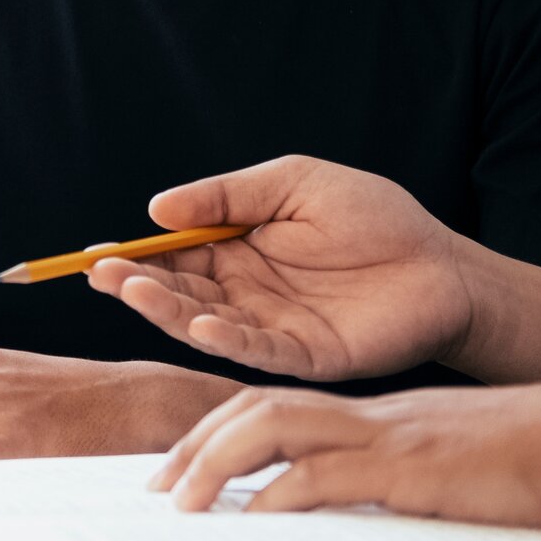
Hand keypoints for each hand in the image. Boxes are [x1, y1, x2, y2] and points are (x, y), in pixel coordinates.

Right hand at [82, 155, 479, 381]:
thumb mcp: (292, 184)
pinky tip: (204, 323)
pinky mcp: (308, 356)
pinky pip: (259, 351)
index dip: (136, 258)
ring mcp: (274, 329)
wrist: (444, 265)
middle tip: (103, 276)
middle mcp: (247, 296)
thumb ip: (226, 195)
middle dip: (138, 285)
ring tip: (139, 292)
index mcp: (239, 253)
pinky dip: (228, 340)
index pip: (175, 258)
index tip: (96, 256)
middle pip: (180, 294)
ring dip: (169, 311)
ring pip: (207, 324)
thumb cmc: (374, 216)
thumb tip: (157, 209)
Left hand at [152, 378, 540, 531]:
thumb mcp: (452, 468)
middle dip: (194, 443)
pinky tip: (249, 515)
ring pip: (273, 427)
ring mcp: (386, 435)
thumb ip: (404, 481)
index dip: (218, 431)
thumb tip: (368, 512)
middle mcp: (369, 415)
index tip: (181, 470)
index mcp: (375, 414)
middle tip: (153, 486)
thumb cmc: (536, 463)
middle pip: (254, 407)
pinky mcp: (410, 467)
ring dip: (214, 460)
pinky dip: (279, 492)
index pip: (275, 405)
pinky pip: (327, 473)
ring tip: (177, 501)